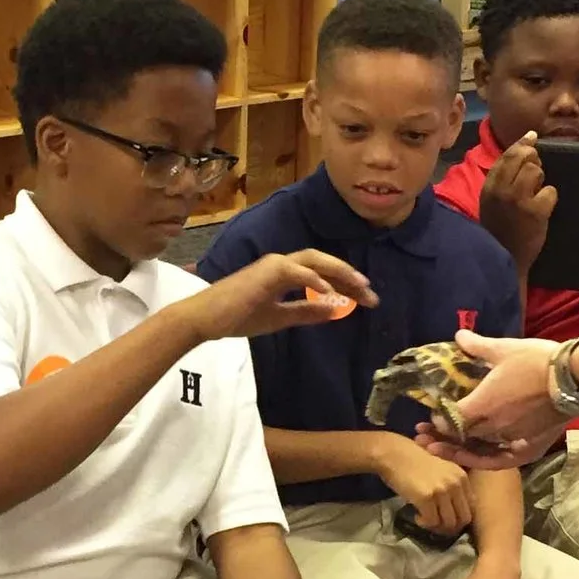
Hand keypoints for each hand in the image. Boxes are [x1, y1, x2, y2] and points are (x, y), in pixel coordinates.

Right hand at [183, 250, 375, 342]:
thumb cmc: (237, 316)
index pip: (322, 272)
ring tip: (360, 287)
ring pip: (314, 260)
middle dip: (350, 276)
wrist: (206, 318)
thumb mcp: (279, 318)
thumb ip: (306, 311)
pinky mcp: (267, 271)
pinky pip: (297, 271)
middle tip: (372, 294)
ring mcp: (274, 264)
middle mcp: (282, 262)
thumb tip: (335, 309)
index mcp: (284, 272)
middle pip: (324, 261)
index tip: (366, 299)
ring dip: (340, 272)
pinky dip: (315, 279)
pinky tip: (331, 292)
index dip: (346, 283)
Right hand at [375, 433, 472, 537]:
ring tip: (425, 519)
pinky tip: (417, 516)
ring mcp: (442, 490)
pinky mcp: (426, 498)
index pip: (472, 507)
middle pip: (464, 518)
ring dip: (437, 526)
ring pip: (448, 523)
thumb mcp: (443, 471)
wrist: (394, 455)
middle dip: (451, 527)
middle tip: (437, 524)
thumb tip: (457, 513)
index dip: (460, 517)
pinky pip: (432, 521)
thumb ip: (453, 487)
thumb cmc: (415, 462)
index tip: (447, 518)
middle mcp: (456, 484)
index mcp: (462, 477)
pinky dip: (424, 523)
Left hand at [411, 331, 567, 468]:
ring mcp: (512, 439)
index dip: (438, 422)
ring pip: (479, 452)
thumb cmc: (537, 361)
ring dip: (458, 452)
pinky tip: (476, 459)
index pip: (451, 421)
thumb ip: (478, 346)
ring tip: (440, 451)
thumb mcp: (505, 349)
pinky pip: (502, 459)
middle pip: (461, 439)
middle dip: (440, 439)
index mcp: (484, 404)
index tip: (430, 419)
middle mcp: (494, 427)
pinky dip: (485, 460)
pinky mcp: (530, 447)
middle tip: (424, 437)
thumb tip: (458, 334)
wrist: (574, 378)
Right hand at [476, 133, 559, 274]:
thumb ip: (503, 178)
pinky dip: (549, 198)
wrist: (507, 258)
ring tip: (536, 194)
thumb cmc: (500, 228)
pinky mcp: (535, 211)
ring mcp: (518, 200)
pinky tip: (543, 208)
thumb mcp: (492, 201)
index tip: (532, 137)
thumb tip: (522, 150)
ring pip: (536, 170)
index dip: (521, 144)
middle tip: (536, 171)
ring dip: (540, 180)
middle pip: (523, 157)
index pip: (506, 156)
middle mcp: (501, 190)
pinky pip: (550, 191)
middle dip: (534, 160)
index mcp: (489, 187)